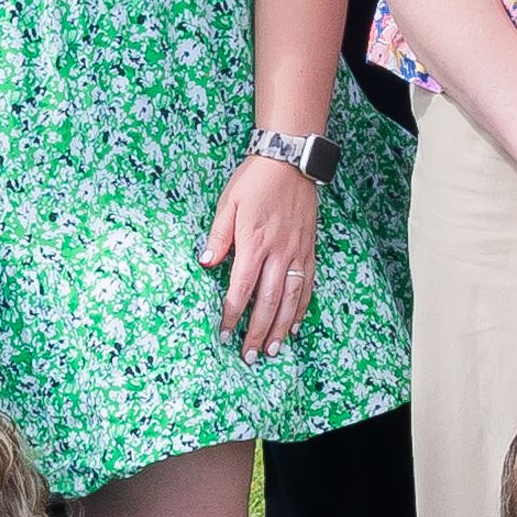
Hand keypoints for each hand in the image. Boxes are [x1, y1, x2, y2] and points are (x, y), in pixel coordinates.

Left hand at [200, 158, 318, 352]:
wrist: (291, 161)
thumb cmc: (255, 181)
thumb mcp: (228, 203)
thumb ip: (218, 236)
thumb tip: (206, 263)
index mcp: (255, 242)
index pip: (242, 288)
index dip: (233, 314)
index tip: (224, 333)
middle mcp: (279, 252)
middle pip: (269, 301)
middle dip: (258, 331)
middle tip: (249, 356)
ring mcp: (298, 252)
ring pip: (292, 298)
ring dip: (282, 327)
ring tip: (273, 350)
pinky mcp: (310, 249)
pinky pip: (308, 285)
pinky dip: (302, 308)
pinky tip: (295, 324)